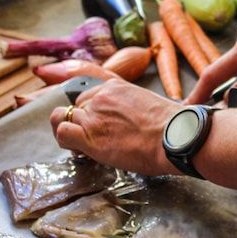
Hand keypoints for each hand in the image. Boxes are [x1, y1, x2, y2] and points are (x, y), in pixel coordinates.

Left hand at [50, 80, 179, 174]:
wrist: (174, 136)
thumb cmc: (170, 124)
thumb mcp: (150, 101)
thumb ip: (133, 104)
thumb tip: (139, 114)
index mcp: (115, 86)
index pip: (87, 96)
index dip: (90, 113)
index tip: (100, 125)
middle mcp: (100, 97)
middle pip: (75, 108)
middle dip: (81, 124)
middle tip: (96, 139)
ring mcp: (94, 116)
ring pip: (62, 119)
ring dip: (72, 134)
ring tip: (86, 147)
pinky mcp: (90, 137)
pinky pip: (62, 134)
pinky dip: (66, 142)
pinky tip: (81, 151)